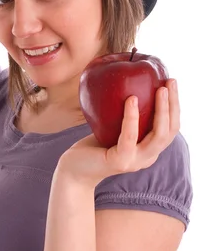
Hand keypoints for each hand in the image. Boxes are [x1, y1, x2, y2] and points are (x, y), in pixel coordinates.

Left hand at [56, 79, 180, 188]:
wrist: (75, 169)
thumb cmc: (93, 146)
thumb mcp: (115, 128)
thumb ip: (127, 114)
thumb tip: (133, 81)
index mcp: (150, 149)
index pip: (171, 127)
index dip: (175, 105)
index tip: (171, 82)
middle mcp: (147, 157)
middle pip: (170, 131)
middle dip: (173, 105)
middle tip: (170, 82)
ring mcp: (135, 161)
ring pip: (157, 135)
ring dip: (162, 110)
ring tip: (160, 88)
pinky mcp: (119, 161)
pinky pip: (129, 137)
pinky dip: (132, 117)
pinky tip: (131, 99)